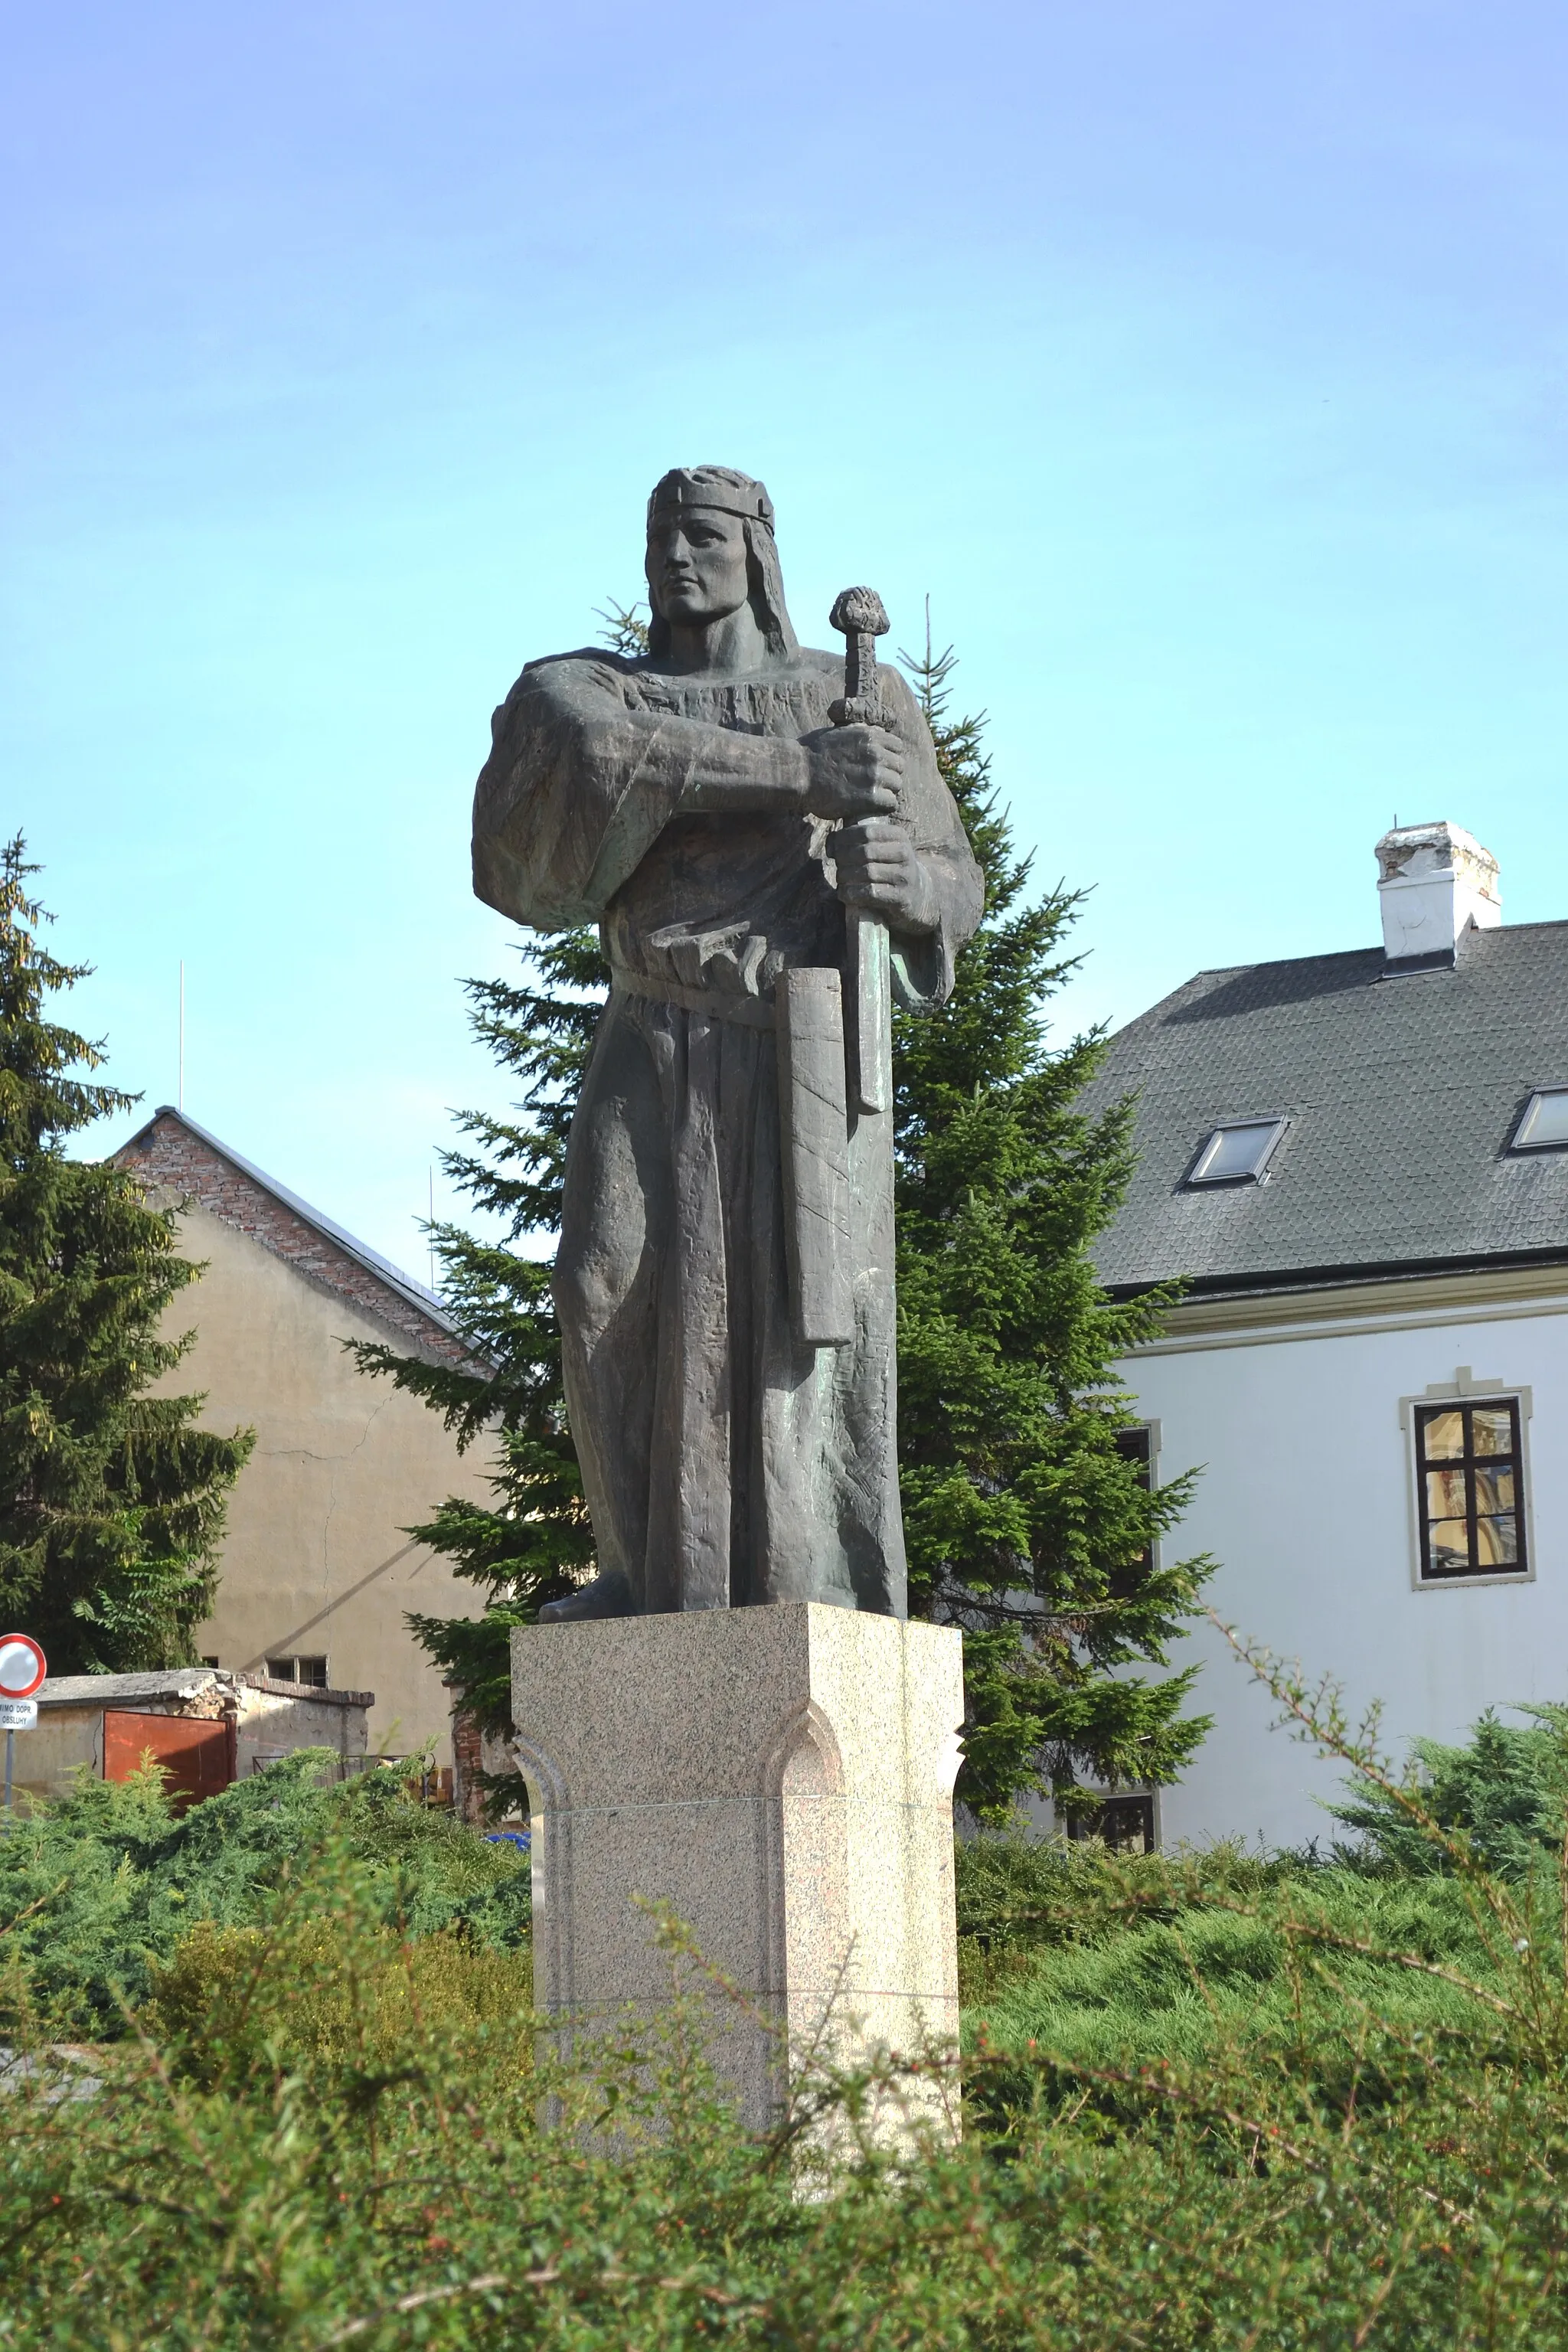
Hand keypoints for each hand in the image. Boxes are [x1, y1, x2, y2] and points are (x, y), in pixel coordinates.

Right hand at [802, 724, 904, 821]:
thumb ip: (860, 736)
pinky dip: (883, 807)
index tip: (880, 766)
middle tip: (874, 784)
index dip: (889, 757)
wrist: (797, 773)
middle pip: (899, 767)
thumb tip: (875, 736)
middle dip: (889, 775)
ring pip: (897, 786)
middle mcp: (876, 753)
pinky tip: (871, 807)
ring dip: (886, 792)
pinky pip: (891, 803)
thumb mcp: (839, 733)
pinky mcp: (870, 797)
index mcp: (870, 736)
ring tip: (871, 797)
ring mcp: (874, 775)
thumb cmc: (812, 752)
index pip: (897, 747)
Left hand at [832, 819, 939, 935]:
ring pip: (867, 872)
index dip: (844, 838)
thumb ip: (857, 840)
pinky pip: (871, 893)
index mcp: (899, 836)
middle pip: (865, 852)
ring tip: (840, 879)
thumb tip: (831, 842)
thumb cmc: (890, 868)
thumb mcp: (880, 849)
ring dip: (846, 876)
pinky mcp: (901, 898)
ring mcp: (904, 877)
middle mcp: (905, 854)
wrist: (918, 895)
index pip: (866, 831)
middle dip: (844, 858)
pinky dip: (852, 893)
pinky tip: (845, 894)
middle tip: (836, 865)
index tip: (833, 849)